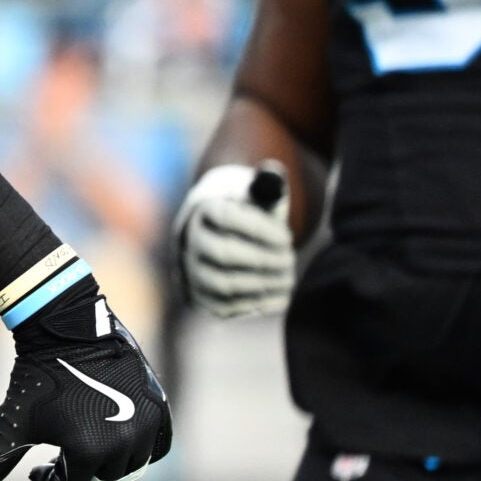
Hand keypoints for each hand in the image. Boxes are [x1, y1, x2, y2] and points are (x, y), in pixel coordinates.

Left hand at [0, 275, 172, 480]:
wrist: (65, 331)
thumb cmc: (34, 380)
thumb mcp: (10, 426)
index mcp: (87, 452)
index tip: (37, 467)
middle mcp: (122, 443)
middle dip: (79, 473)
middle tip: (63, 455)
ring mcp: (145, 425)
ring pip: (129, 467)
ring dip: (108, 463)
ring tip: (85, 442)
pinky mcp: (159, 408)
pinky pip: (157, 447)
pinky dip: (140, 450)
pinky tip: (115, 437)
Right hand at [176, 162, 294, 317]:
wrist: (219, 235)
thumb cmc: (248, 212)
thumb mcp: (257, 193)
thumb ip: (268, 182)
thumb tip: (274, 173)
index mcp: (203, 210)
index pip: (228, 218)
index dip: (262, 230)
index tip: (287, 237)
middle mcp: (190, 242)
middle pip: (224, 253)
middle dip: (264, 259)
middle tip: (290, 259)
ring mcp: (191, 271)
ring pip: (224, 284)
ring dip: (263, 284)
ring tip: (289, 278)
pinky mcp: (199, 297)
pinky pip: (226, 307)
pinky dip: (257, 305)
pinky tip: (281, 296)